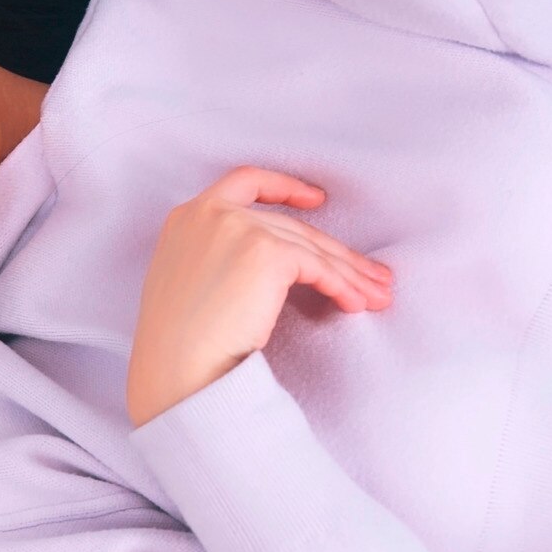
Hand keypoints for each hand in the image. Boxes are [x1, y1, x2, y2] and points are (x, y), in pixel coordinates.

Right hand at [127, 168, 393, 425]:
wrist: (176, 369)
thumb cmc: (177, 347)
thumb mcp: (187, 285)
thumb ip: (217, 261)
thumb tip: (268, 274)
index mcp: (188, 218)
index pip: (243, 182)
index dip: (283, 187)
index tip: (316, 199)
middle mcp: (212, 213)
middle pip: (291, 226)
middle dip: (335, 253)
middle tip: (369, 275)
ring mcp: (239, 228)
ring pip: (310, 248)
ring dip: (348, 274)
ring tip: (376, 295)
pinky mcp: (267, 252)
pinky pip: (318, 267)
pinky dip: (342, 286)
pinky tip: (356, 304)